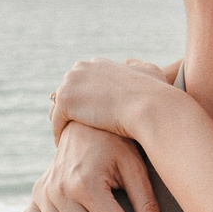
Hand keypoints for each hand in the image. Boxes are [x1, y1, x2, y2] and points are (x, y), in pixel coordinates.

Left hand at [48, 58, 174, 139]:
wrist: (150, 107)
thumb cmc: (156, 94)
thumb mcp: (150, 71)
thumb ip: (137, 66)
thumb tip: (128, 64)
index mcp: (98, 64)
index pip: (83, 81)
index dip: (87, 100)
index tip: (92, 117)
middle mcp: (81, 68)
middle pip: (68, 92)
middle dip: (72, 109)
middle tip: (76, 131)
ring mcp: (71, 83)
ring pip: (60, 107)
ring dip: (64, 122)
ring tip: (70, 140)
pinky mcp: (65, 101)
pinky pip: (57, 121)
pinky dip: (60, 134)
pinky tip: (67, 147)